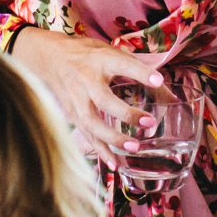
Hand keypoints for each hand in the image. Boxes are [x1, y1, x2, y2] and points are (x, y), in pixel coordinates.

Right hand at [9, 26, 164, 167]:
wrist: (49, 57)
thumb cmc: (87, 55)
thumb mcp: (110, 52)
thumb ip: (137, 69)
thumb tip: (167, 93)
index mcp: (100, 59)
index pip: (122, 64)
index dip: (141, 72)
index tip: (158, 81)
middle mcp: (86, 80)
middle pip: (104, 100)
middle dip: (126, 113)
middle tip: (149, 122)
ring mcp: (76, 99)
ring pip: (92, 123)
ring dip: (113, 137)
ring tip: (134, 147)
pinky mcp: (72, 114)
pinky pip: (87, 135)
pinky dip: (101, 151)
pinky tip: (115, 164)